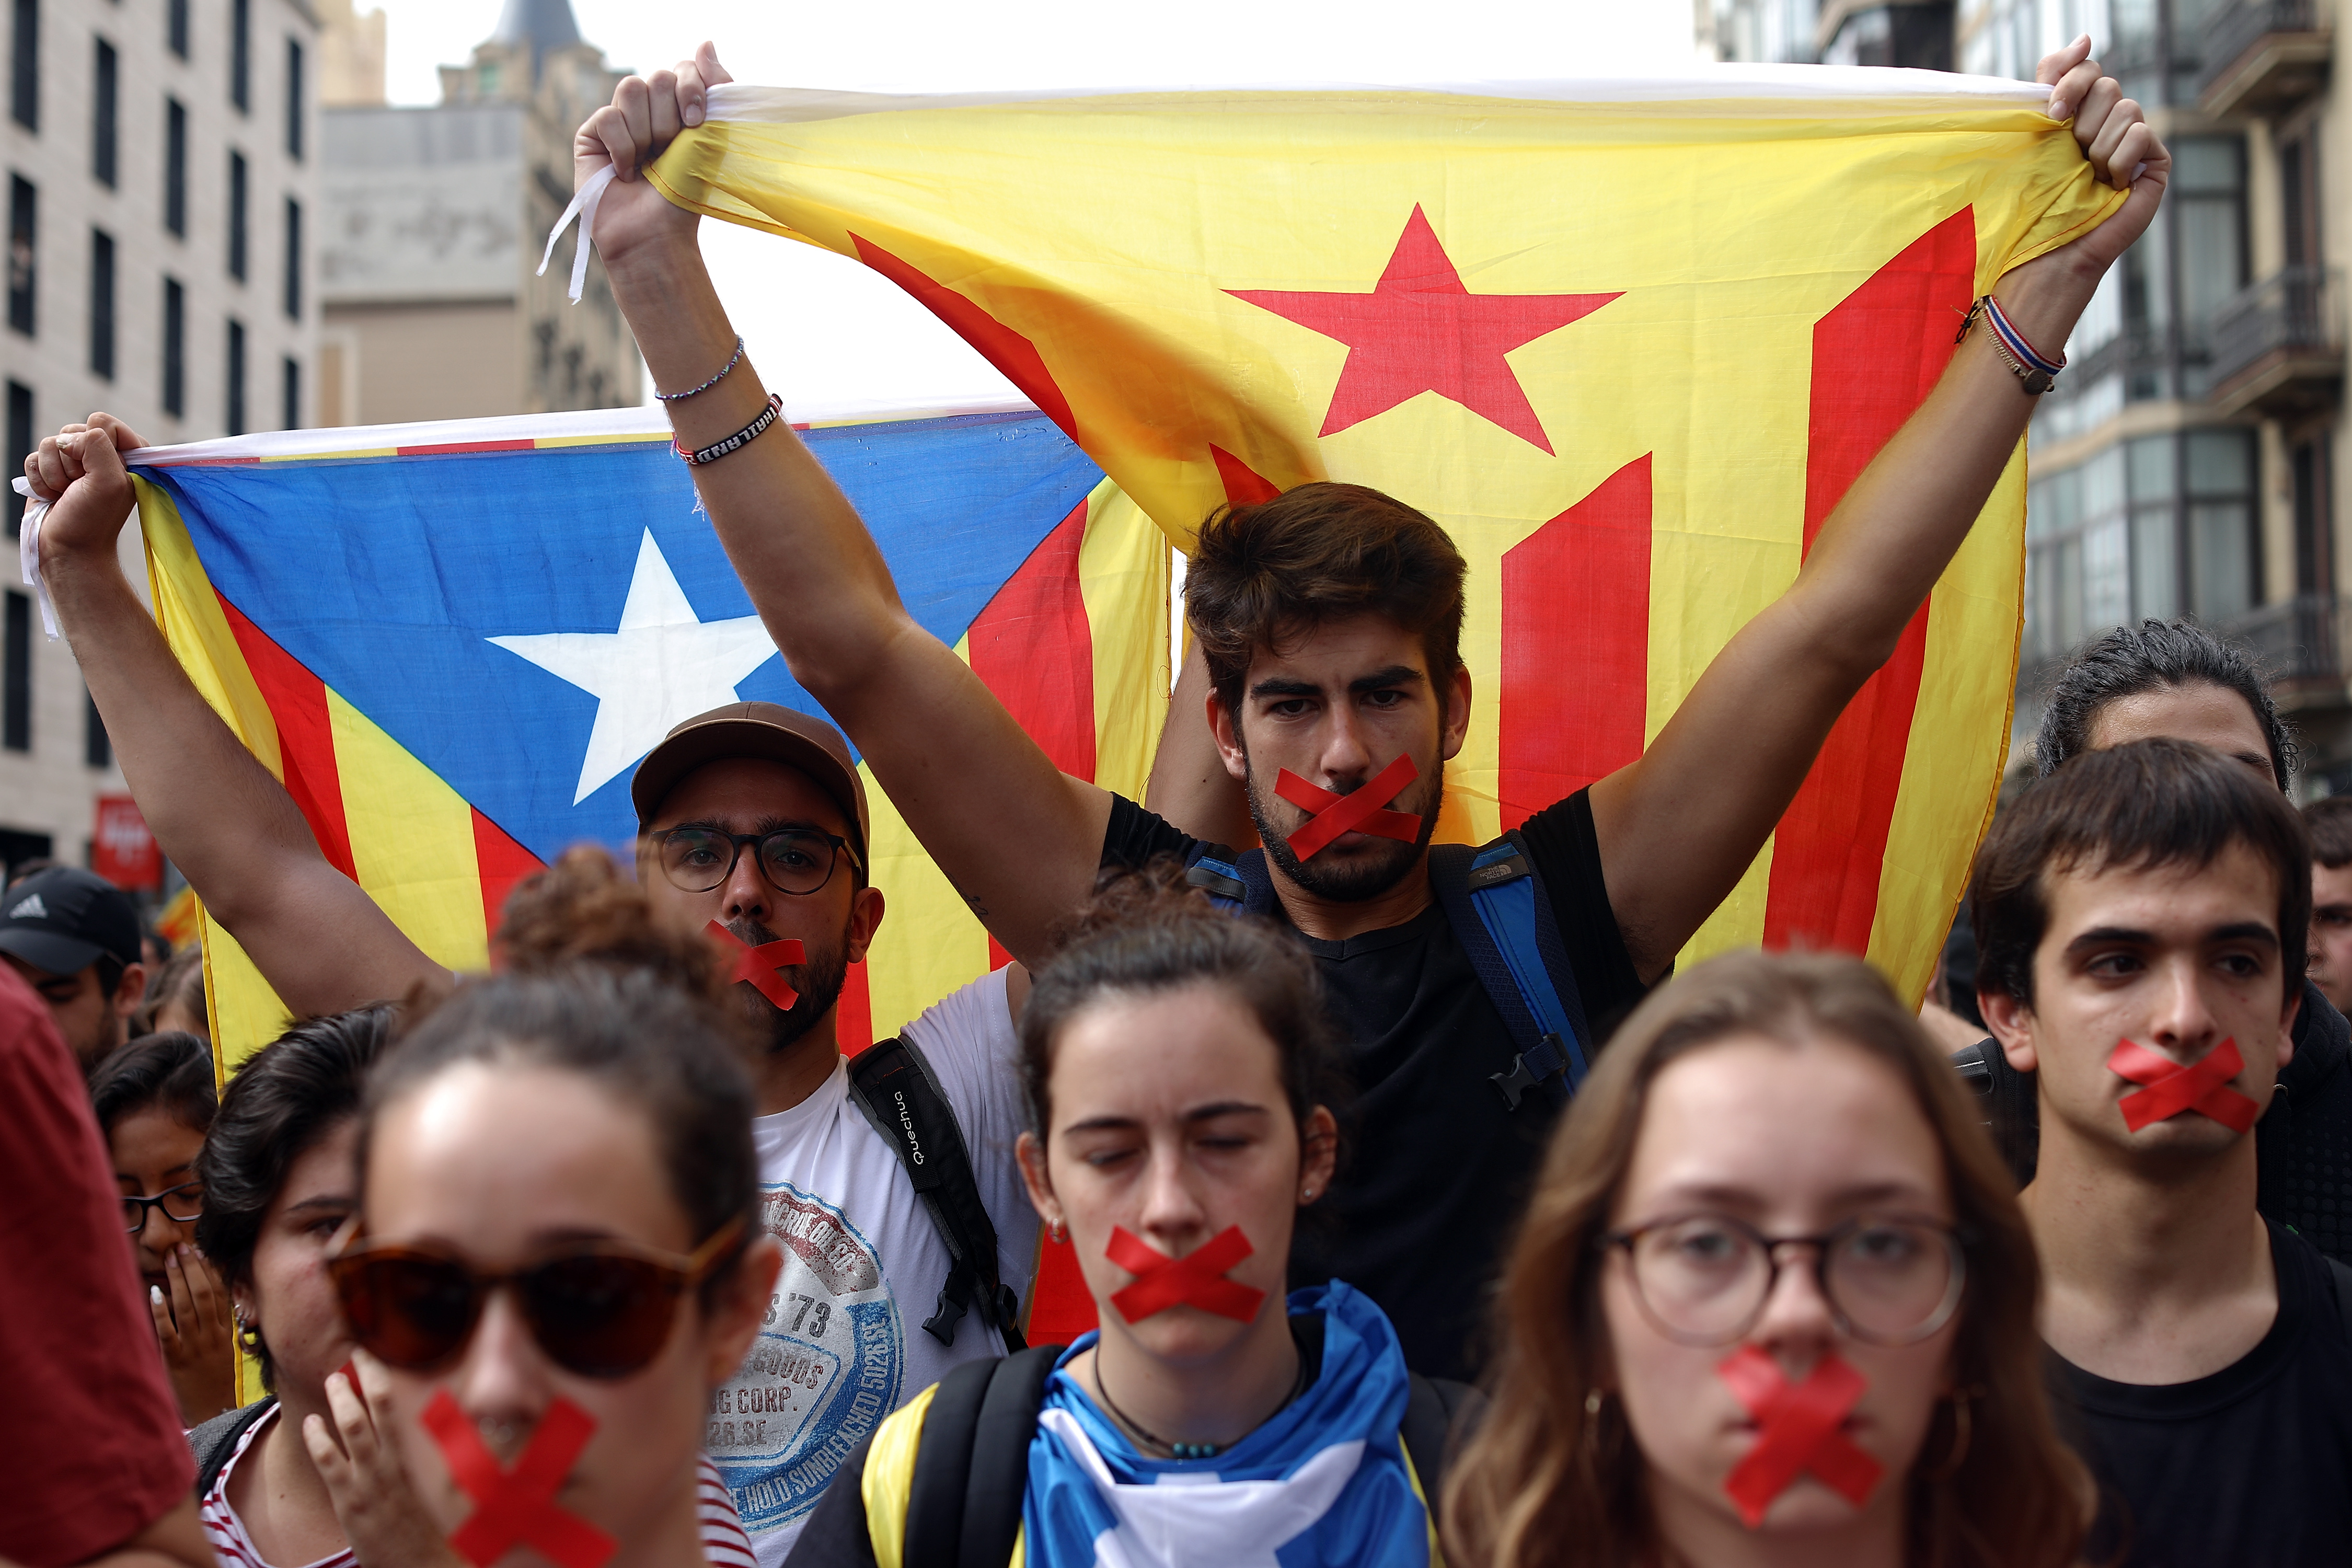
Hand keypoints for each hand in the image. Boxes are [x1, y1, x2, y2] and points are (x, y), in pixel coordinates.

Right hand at [24, 414, 146, 573]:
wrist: (67, 549)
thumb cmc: (93, 518)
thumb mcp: (109, 480)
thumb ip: (98, 445)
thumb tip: (70, 438)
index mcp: (127, 456)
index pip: (104, 422)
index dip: (95, 443)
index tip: (99, 471)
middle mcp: (101, 456)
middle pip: (74, 430)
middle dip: (72, 460)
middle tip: (81, 486)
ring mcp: (74, 464)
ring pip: (51, 443)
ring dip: (54, 472)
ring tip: (66, 493)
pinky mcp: (49, 472)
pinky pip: (33, 457)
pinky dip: (39, 478)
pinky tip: (51, 496)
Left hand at [152, 1243, 238, 1423]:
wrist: (212, 1412)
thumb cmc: (217, 1382)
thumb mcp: (227, 1351)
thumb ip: (221, 1326)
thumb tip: (215, 1301)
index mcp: (225, 1331)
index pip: (219, 1292)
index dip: (209, 1270)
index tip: (200, 1252)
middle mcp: (212, 1334)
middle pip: (202, 1293)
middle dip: (191, 1268)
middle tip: (181, 1248)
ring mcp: (194, 1346)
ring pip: (186, 1305)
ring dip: (177, 1279)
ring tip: (169, 1259)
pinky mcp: (176, 1359)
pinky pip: (167, 1330)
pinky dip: (161, 1309)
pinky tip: (155, 1292)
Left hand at [305, 1353, 468, 1567]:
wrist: (418, 1561)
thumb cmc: (413, 1527)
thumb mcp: (409, 1488)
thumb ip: (395, 1463)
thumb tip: (382, 1436)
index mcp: (404, 1457)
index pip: (394, 1407)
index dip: (380, 1377)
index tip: (370, 1355)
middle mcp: (388, 1463)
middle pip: (377, 1409)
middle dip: (362, 1379)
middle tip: (351, 1355)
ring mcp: (369, 1481)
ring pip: (355, 1430)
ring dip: (342, 1401)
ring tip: (332, 1380)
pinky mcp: (350, 1502)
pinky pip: (332, 1465)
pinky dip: (319, 1441)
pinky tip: (310, 1425)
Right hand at [573, 40, 731, 273]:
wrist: (657, 233)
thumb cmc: (685, 192)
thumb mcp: (712, 139)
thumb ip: (714, 90)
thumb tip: (705, 42)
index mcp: (679, 106)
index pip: (684, 68)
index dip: (692, 89)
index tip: (697, 122)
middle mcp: (648, 108)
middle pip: (659, 77)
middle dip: (670, 120)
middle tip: (669, 153)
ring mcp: (618, 118)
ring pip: (630, 88)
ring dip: (647, 131)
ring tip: (648, 163)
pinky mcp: (591, 134)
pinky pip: (609, 117)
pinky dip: (623, 149)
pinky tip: (626, 173)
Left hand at [2020, 37, 2170, 289]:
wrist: (2049, 247)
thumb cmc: (2033, 198)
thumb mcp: (2033, 132)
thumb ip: (2051, 82)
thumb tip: (2086, 38)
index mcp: (2077, 113)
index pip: (2086, 68)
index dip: (2071, 81)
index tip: (2053, 110)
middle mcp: (2108, 123)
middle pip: (2107, 86)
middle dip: (2081, 122)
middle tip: (2070, 155)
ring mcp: (2134, 142)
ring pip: (2126, 108)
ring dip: (2097, 147)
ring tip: (2087, 177)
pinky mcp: (2154, 164)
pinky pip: (2142, 134)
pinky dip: (2119, 160)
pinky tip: (2110, 185)